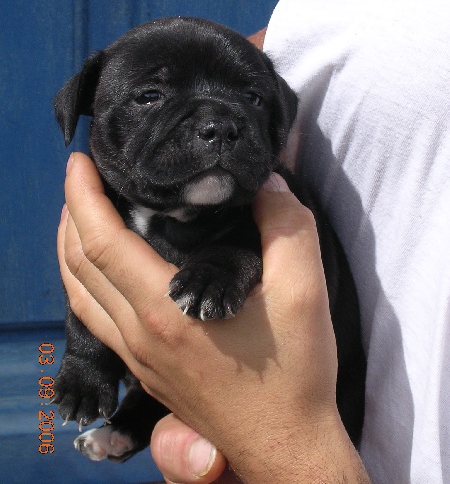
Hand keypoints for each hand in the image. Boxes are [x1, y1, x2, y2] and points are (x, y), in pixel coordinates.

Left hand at [58, 152, 368, 482]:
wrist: (284, 445)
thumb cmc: (292, 372)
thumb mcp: (304, 291)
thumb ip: (286, 226)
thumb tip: (265, 185)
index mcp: (166, 310)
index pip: (101, 242)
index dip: (83, 195)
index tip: (80, 161)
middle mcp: (138, 334)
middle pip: (77, 265)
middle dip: (70, 213)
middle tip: (82, 178)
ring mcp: (136, 357)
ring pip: (78, 294)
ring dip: (70, 248)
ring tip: (82, 214)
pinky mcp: (143, 371)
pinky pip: (93, 319)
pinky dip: (83, 282)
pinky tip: (102, 269)